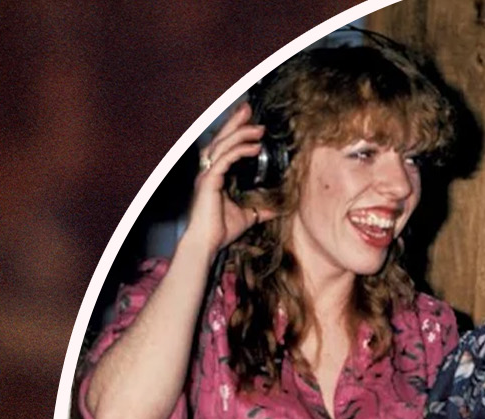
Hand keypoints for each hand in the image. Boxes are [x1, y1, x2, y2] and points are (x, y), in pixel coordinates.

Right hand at [180, 104, 277, 264]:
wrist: (206, 243)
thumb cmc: (220, 230)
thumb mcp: (248, 216)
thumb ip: (261, 209)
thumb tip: (278, 209)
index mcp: (215, 176)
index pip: (225, 147)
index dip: (236, 133)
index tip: (252, 124)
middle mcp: (208, 171)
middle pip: (221, 139)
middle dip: (235, 122)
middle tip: (248, 109)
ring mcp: (207, 175)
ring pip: (222, 145)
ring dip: (240, 133)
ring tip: (257, 127)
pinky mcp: (209, 181)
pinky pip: (225, 159)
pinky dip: (239, 151)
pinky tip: (253, 147)